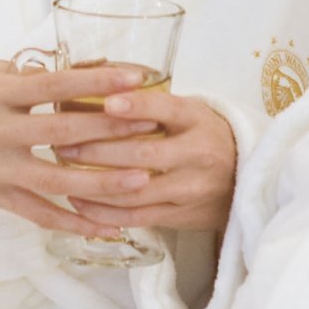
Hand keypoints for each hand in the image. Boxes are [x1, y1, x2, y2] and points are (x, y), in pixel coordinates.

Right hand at [0, 61, 163, 230]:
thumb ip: (34, 75)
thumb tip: (89, 68)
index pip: (56, 85)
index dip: (98, 82)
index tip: (137, 78)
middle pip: (64, 133)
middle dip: (114, 131)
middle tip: (156, 127)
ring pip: (57, 181)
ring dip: (104, 183)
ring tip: (144, 180)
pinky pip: (40, 215)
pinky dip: (75, 223)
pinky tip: (108, 226)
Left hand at [57, 88, 236, 232]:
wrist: (245, 180)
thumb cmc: (203, 136)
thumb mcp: (188, 111)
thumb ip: (151, 105)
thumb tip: (96, 92)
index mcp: (198, 119)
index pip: (166, 109)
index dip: (136, 106)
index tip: (106, 102)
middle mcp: (198, 154)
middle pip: (144, 154)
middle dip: (98, 150)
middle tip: (63, 144)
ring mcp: (191, 189)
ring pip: (135, 190)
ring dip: (94, 183)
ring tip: (63, 172)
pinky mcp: (182, 215)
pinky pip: (138, 217)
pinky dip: (105, 212)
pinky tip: (80, 203)